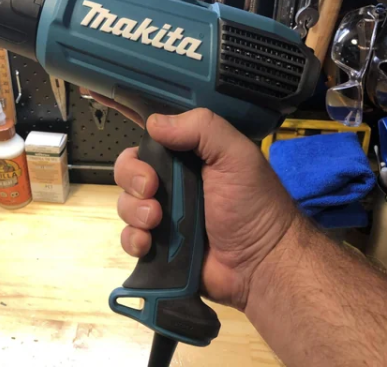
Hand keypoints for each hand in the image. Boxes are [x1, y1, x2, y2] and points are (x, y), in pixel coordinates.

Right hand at [113, 108, 299, 310]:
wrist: (261, 264)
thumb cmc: (253, 205)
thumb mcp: (237, 156)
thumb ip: (202, 128)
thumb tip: (153, 122)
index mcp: (189, 157)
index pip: (151, 140)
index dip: (136, 140)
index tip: (135, 147)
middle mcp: (172, 182)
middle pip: (129, 170)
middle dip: (133, 178)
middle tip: (151, 190)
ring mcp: (162, 214)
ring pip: (126, 203)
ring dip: (134, 211)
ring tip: (156, 221)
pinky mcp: (158, 245)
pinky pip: (128, 237)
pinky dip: (132, 239)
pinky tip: (148, 243)